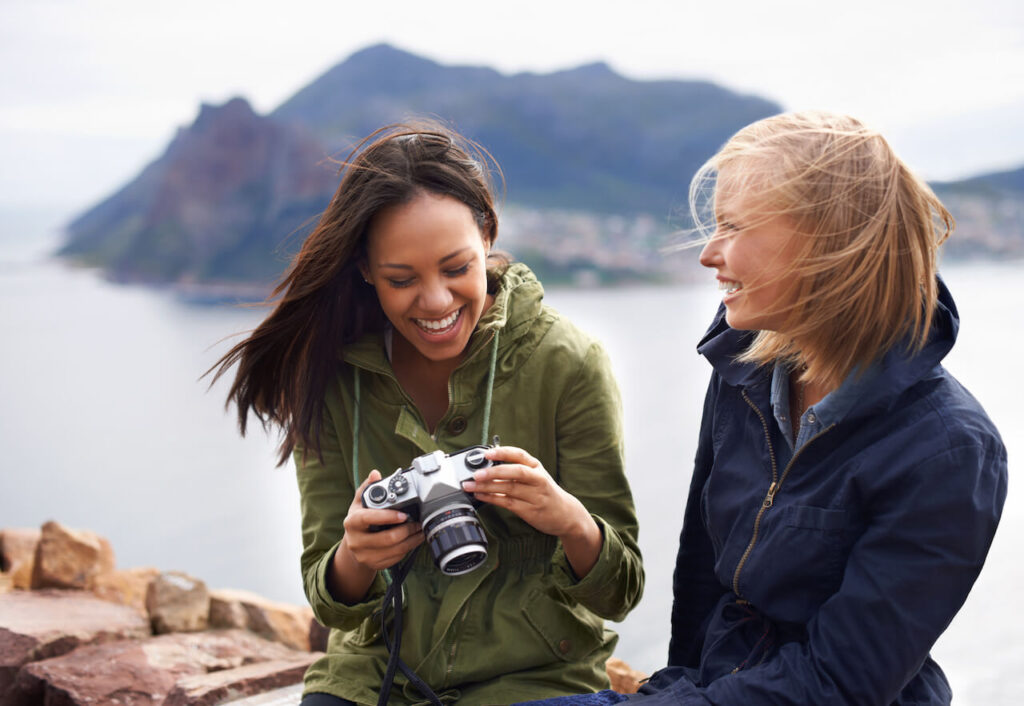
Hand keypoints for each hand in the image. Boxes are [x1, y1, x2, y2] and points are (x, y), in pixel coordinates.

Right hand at [340, 470, 423, 570]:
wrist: (353, 546)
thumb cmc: (359, 522)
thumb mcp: (359, 503)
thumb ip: (368, 488)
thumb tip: (375, 474)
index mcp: (352, 523)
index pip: (368, 519)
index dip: (386, 517)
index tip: (403, 514)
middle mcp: (356, 541)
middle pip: (387, 538)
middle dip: (407, 529)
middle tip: (417, 522)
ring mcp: (364, 555)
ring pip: (395, 550)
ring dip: (411, 540)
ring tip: (419, 530)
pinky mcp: (374, 565)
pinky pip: (396, 558)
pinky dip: (408, 549)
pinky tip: (413, 540)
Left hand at [463, 447, 601, 577]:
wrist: (566, 514)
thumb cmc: (546, 492)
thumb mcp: (536, 475)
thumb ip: (516, 468)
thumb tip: (488, 462)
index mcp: (537, 467)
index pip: (520, 455)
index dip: (503, 452)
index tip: (487, 453)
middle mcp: (537, 479)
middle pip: (515, 472)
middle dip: (494, 472)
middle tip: (476, 473)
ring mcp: (535, 496)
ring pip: (509, 489)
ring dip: (487, 487)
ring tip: (471, 485)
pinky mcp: (530, 511)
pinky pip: (507, 503)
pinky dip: (492, 499)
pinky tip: (480, 496)